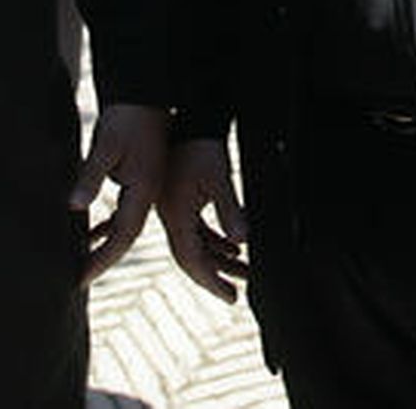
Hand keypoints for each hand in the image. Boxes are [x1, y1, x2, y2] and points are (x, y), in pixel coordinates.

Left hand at [70, 103, 167, 285]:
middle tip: (79, 278)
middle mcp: (147, 192)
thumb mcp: (106, 146)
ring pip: (126, 224)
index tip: (82, 277)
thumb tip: (74, 206)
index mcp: (144, 189)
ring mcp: (145, 185)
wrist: (147, 93)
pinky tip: (92, 232)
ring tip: (84, 261)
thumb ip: (91, 176)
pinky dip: (108, 225)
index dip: (102, 258)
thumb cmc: (127, 117)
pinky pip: (124, 209)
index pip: (123, 235)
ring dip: (106, 243)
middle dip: (103, 258)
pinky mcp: (139, 176)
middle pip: (126, 235)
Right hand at [156, 138, 247, 302]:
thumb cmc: (202, 145)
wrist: (188, 118)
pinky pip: (197, 229)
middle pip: (191, 256)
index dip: (211, 281)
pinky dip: (215, 241)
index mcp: (175, 214)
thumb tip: (243, 241)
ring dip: (219, 259)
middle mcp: (171, 215)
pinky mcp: (181, 199)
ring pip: (196, 243)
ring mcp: (175, 207)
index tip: (231, 297)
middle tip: (236, 294)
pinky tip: (233, 248)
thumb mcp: (218, 178)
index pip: (192, 259)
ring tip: (244, 272)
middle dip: (215, 276)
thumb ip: (230, 210)